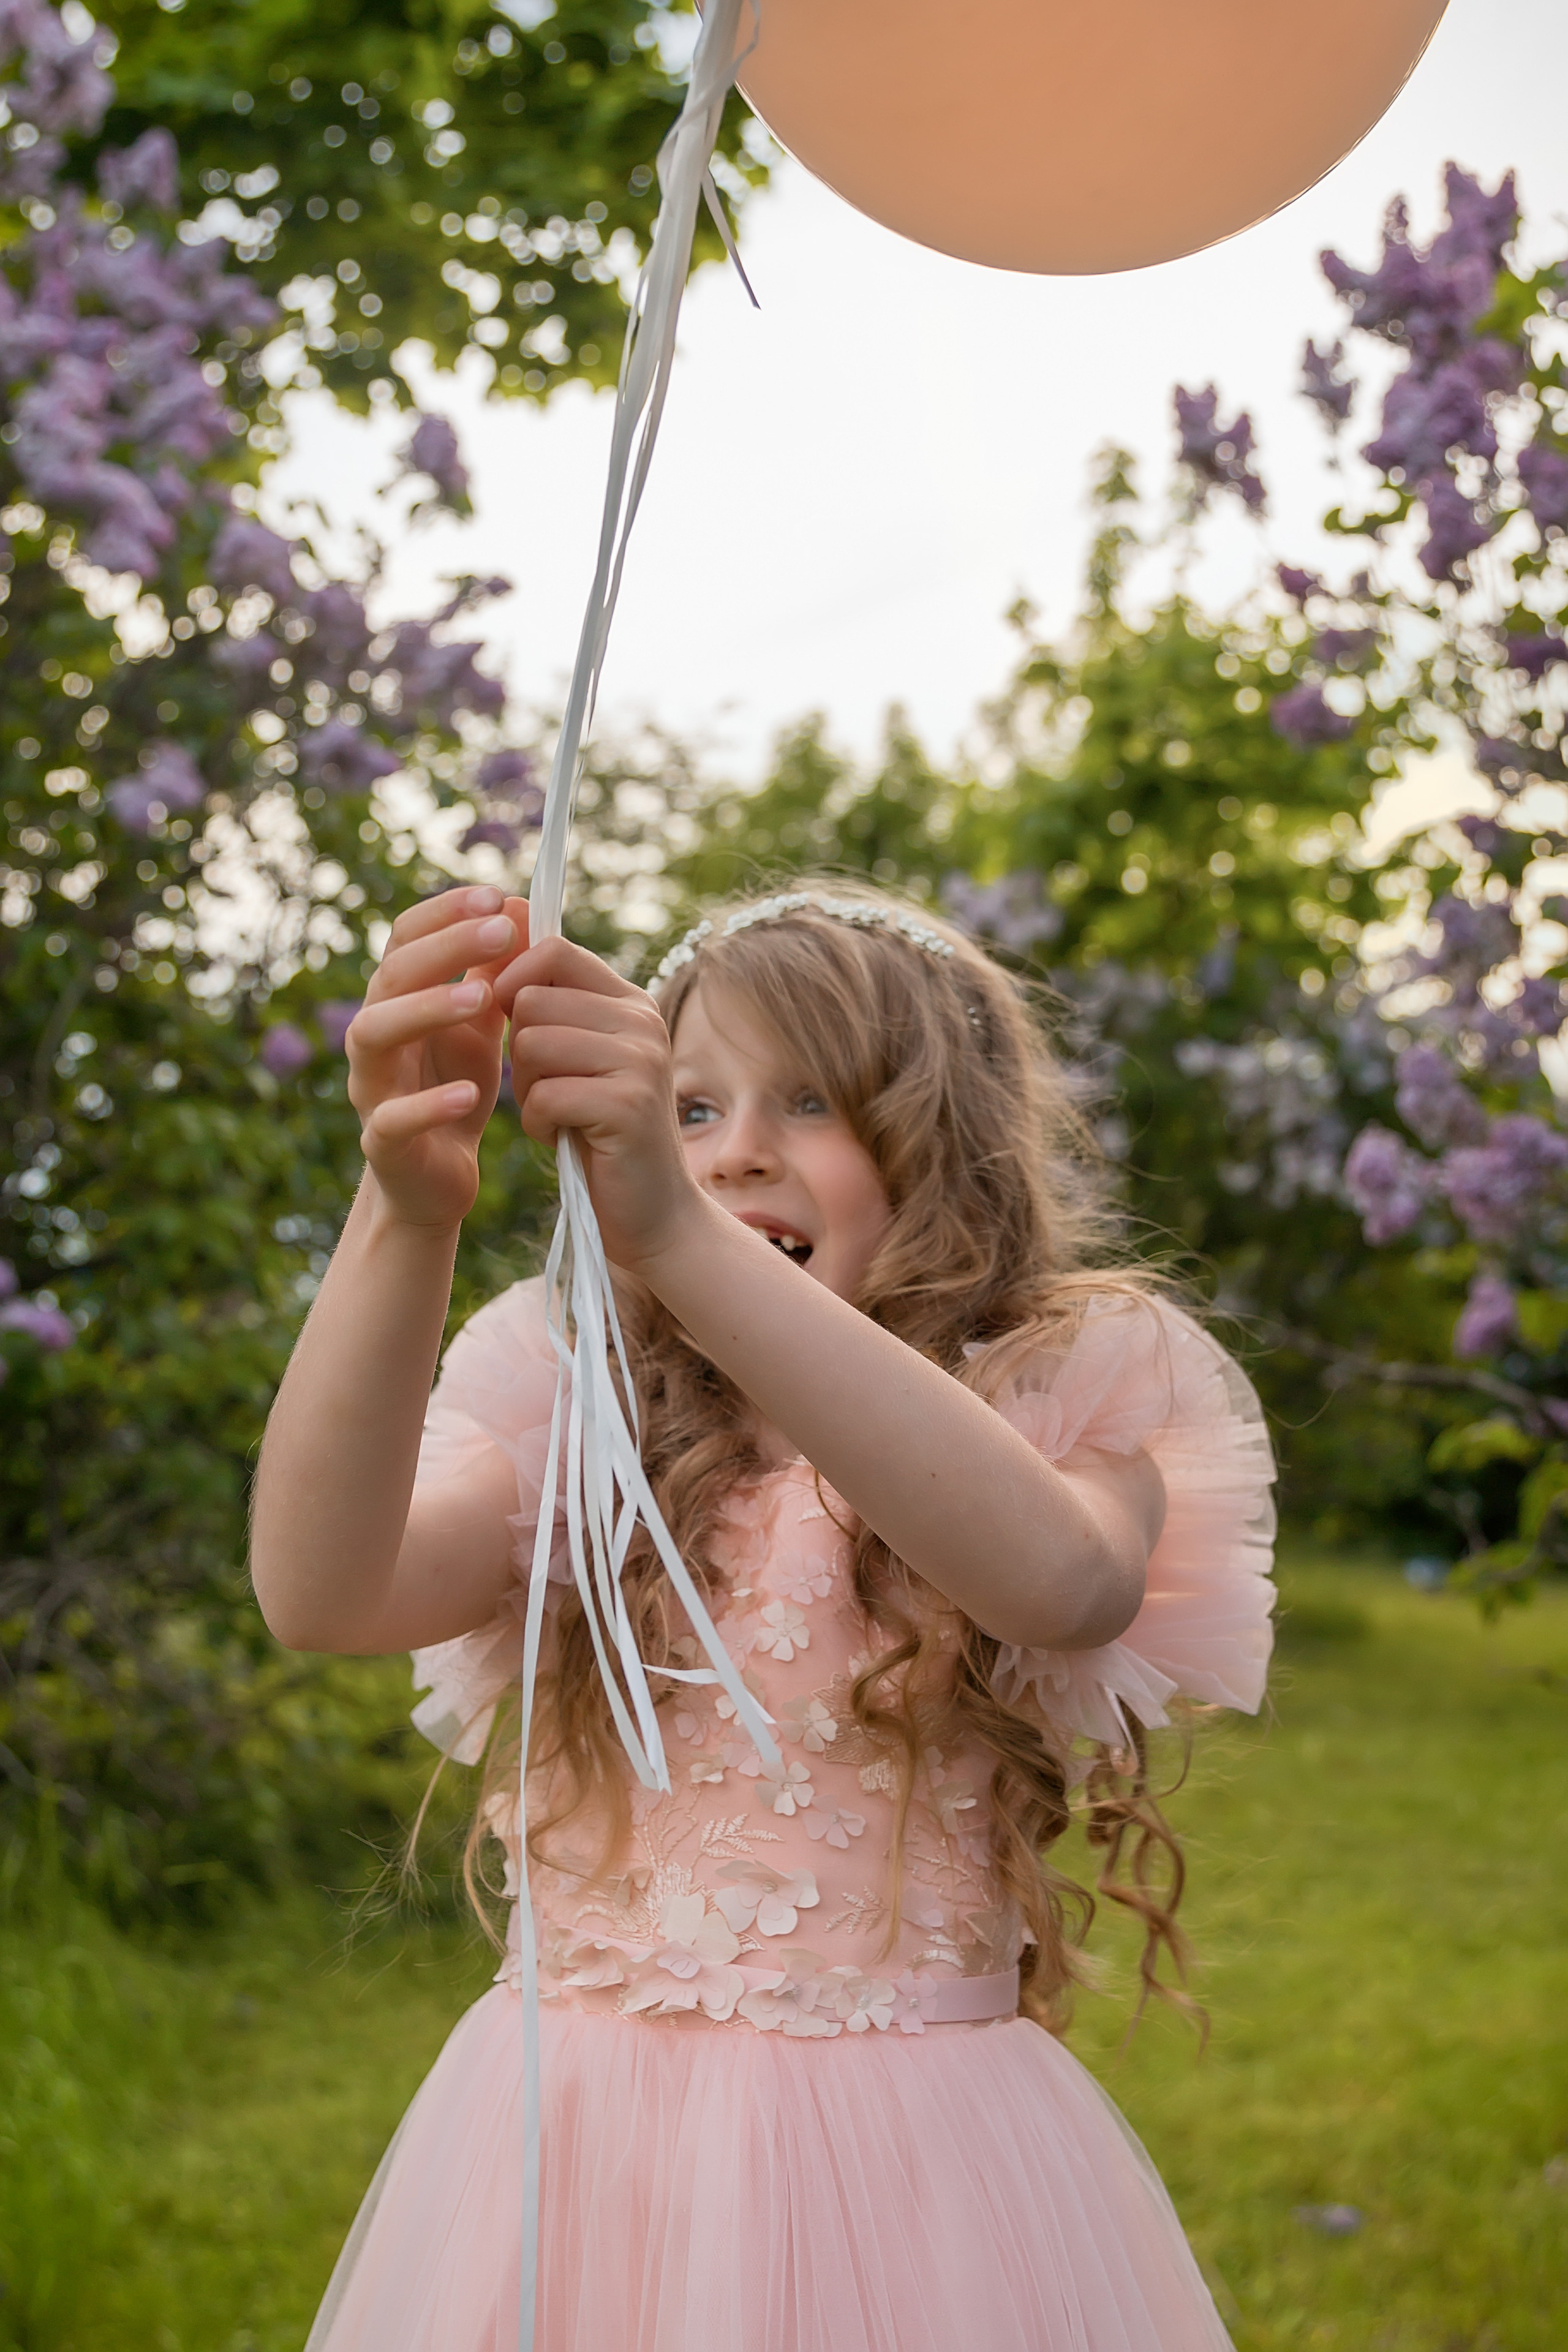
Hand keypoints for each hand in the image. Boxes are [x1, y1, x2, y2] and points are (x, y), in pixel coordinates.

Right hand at [347, 886, 526, 1231]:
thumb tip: (515, 905)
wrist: (436, 1177)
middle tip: (501, 931)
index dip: (445, 914)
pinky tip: (470, 1093)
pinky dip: (428, 1104)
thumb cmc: (454, 1087)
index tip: (495, 895)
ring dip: (425, 1010)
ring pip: (374, 1035)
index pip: (405, 939)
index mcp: (397, 1000)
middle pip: (391, 976)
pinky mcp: (382, 1143)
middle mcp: (373, 1035)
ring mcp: (371, 1088)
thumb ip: (493, 972)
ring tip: (481, 998)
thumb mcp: (482, 1025)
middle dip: (445, 948)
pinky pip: (393, 1119)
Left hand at [495, 931, 700, 1271]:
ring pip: (532, 1044)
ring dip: (528, 1089)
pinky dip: (540, 1124)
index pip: (552, 950)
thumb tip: (496, 941)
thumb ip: (547, 1006)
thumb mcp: (575, 1058)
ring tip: (558, 1112)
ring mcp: (639, 1061)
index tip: (511, 1021)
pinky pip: (544, 1095)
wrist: (650, 1210)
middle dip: (519, 1050)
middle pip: (532, 1000)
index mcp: (629, 1002)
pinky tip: (564, 1138)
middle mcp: (641, 1021)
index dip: (512, 980)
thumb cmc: (598, 1132)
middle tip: (548, 1087)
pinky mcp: (628, 1105)